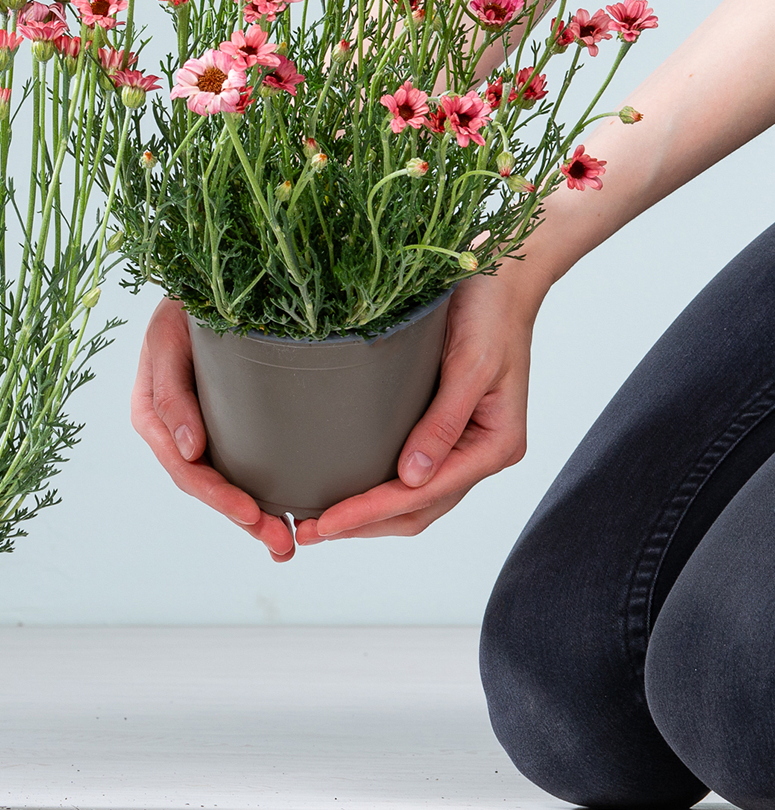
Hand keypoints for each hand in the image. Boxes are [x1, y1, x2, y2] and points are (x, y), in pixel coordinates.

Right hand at [130, 296, 296, 561]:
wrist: (211, 282)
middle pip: (208, 486)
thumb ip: (169, 392)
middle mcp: (175, 428)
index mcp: (152, 413)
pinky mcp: (227, 422)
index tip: (252, 515)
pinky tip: (286, 513)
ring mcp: (202, 428)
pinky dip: (260, 492)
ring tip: (287, 542)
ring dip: (254, 517)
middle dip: (243, 519)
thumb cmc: (185, 304)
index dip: (217, 498)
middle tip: (282, 546)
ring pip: (225, 483)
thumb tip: (188, 452)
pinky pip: (240, 465)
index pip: (184, 469)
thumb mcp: (168, 340)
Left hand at [294, 270, 536, 545]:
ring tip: (319, 522)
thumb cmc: (489, 313)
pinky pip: (413, 472)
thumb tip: (412, 479)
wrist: (501, 277)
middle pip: (420, 509)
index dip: (371, 513)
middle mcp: (482, 452)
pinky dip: (380, 487)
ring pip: (416, 499)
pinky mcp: (445, 427)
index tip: (324, 523)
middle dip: (365, 525)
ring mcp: (465, 444)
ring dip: (371, 516)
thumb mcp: (471, 365)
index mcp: (496, 445)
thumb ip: (444, 422)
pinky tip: (346, 487)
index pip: (423, 495)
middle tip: (309, 532)